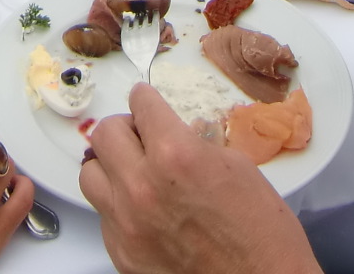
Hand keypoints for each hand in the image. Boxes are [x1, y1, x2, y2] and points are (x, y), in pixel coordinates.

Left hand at [79, 85, 315, 273]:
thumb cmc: (262, 234)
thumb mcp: (237, 168)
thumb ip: (194, 144)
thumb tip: (174, 133)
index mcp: (176, 156)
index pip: (141, 105)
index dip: (146, 100)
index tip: (145, 102)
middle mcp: (143, 187)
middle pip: (106, 134)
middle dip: (125, 128)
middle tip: (140, 134)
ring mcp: (127, 224)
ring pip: (91, 174)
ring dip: (111, 166)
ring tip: (133, 171)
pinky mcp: (123, 253)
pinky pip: (103, 216)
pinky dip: (118, 206)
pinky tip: (142, 209)